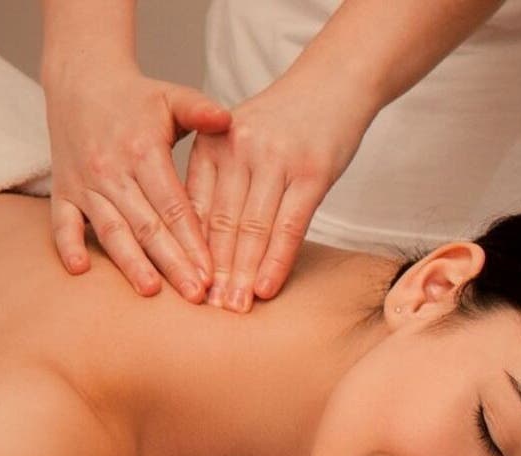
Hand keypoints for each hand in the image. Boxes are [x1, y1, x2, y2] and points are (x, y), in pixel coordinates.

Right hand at [44, 58, 230, 301]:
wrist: (80, 81)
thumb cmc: (136, 97)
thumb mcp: (171, 97)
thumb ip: (200, 109)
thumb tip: (228, 118)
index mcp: (144, 151)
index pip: (173, 204)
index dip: (192, 239)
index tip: (212, 270)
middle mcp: (112, 171)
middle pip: (146, 225)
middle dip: (172, 262)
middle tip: (195, 294)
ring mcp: (84, 184)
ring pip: (110, 230)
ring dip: (130, 263)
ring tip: (151, 290)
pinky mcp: (62, 191)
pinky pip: (61, 223)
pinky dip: (68, 246)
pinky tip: (80, 271)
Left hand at [186, 75, 373, 311]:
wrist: (334, 83)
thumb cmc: (283, 121)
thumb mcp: (237, 140)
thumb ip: (219, 181)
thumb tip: (203, 241)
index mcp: (213, 144)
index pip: (197, 209)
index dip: (190, 251)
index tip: (186, 286)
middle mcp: (239, 150)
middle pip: (222, 222)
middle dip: (214, 270)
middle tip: (206, 308)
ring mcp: (276, 159)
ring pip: (253, 227)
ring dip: (243, 273)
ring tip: (234, 307)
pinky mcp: (312, 171)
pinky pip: (290, 224)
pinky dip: (276, 259)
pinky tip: (267, 287)